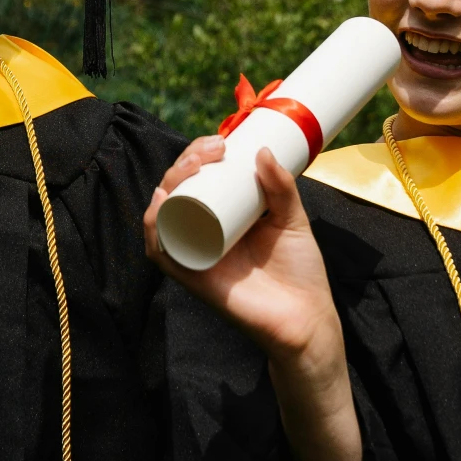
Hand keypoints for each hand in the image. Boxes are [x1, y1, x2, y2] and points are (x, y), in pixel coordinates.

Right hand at [145, 137, 360, 460]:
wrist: (307, 318)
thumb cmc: (300, 270)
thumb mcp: (292, 218)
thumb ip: (282, 188)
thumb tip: (262, 152)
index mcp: (223, 215)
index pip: (198, 178)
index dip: (198, 154)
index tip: (221, 142)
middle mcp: (201, 232)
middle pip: (175, 190)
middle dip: (183, 163)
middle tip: (211, 152)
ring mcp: (193, 253)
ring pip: (161, 214)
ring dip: (166, 186)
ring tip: (191, 170)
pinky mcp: (190, 277)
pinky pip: (159, 252)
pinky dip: (153, 229)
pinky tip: (160, 207)